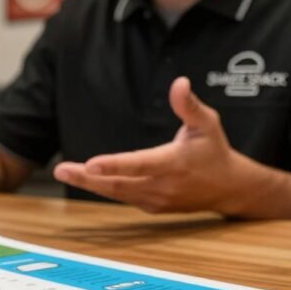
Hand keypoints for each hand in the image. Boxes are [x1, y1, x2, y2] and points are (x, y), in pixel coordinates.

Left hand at [54, 77, 261, 213]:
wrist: (229, 188)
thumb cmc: (214, 150)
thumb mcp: (208, 123)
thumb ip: (189, 105)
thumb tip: (179, 82)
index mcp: (174, 162)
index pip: (139, 164)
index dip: (113, 165)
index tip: (89, 164)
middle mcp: (163, 185)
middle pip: (119, 183)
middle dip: (87, 178)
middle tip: (61, 170)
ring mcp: (157, 200)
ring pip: (117, 193)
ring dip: (90, 184)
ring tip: (65, 172)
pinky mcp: (153, 207)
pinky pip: (125, 197)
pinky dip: (106, 188)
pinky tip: (87, 178)